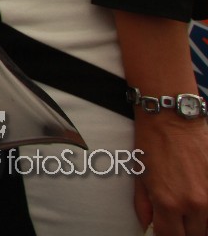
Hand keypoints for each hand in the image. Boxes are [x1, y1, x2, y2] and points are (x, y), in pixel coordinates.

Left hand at [132, 115, 207, 235]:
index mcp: (168, 203)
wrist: (172, 117)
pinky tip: (201, 202)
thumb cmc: (151, 143)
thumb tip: (147, 224)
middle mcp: (194, 203)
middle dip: (186, 232)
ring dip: (201, 223)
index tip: (167, 231)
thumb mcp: (140, 175)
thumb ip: (144, 205)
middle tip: (179, 222)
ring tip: (191, 212)